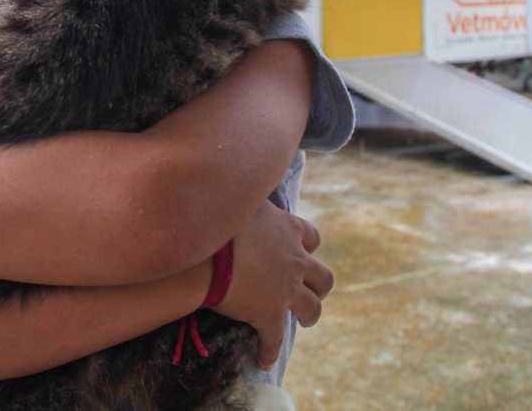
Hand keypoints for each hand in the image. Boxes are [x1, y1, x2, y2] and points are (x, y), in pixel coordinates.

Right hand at [211, 201, 333, 370]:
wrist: (207, 250)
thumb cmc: (221, 216)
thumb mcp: (242, 195)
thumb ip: (248, 191)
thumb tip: (239, 171)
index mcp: (290, 231)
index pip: (312, 238)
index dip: (307, 245)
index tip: (300, 250)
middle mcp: (295, 261)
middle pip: (324, 277)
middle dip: (319, 284)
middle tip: (310, 289)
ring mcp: (286, 290)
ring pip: (313, 308)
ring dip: (309, 315)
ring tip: (304, 321)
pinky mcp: (270, 315)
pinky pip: (274, 339)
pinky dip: (269, 352)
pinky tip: (264, 361)